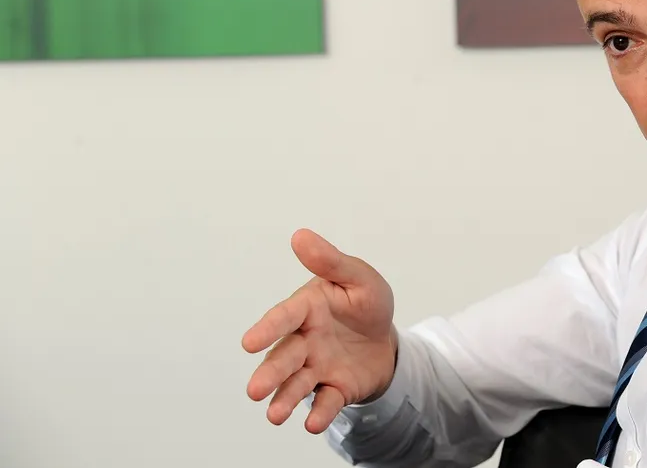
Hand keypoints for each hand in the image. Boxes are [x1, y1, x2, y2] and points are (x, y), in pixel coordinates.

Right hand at [242, 229, 396, 433]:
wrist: (385, 340)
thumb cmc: (365, 303)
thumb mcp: (358, 278)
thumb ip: (330, 261)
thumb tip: (300, 236)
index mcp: (308, 308)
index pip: (285, 316)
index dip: (268, 328)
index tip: (249, 343)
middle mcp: (305, 340)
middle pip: (284, 357)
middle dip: (270, 373)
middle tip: (254, 390)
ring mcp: (317, 367)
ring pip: (296, 384)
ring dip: (284, 398)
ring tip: (273, 415)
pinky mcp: (334, 389)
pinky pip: (325, 402)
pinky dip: (319, 413)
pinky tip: (313, 424)